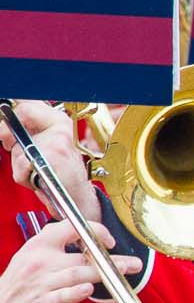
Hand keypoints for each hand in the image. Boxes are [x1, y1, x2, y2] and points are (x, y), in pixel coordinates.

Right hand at [0, 220, 141, 302]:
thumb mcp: (29, 258)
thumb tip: (82, 236)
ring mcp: (41, 283)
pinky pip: (64, 295)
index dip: (94, 231)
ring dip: (105, 272)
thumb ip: (54, 246)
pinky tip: (90, 289)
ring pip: (78, 273)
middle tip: (133, 262)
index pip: (70, 228)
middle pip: (82, 255)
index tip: (109, 241)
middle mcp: (40, 262)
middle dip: (111, 258)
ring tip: (125, 271)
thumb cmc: (18, 287)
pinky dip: (77, 292)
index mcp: (38, 246)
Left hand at [1, 102, 96, 221]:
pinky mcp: (53, 156)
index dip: (12, 115)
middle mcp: (61, 127)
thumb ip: (29, 127)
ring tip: (36, 170)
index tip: (11, 126)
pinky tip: (38, 178)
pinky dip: (24, 176)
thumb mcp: (47, 144)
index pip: (27, 104)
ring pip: (17, 145)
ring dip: (19, 163)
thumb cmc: (60, 174)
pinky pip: (22, 163)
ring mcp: (57, 140)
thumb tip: (6, 119)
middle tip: (19, 150)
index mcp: (60, 120)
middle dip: (9, 135)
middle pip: (20, 115)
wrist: (76, 198)